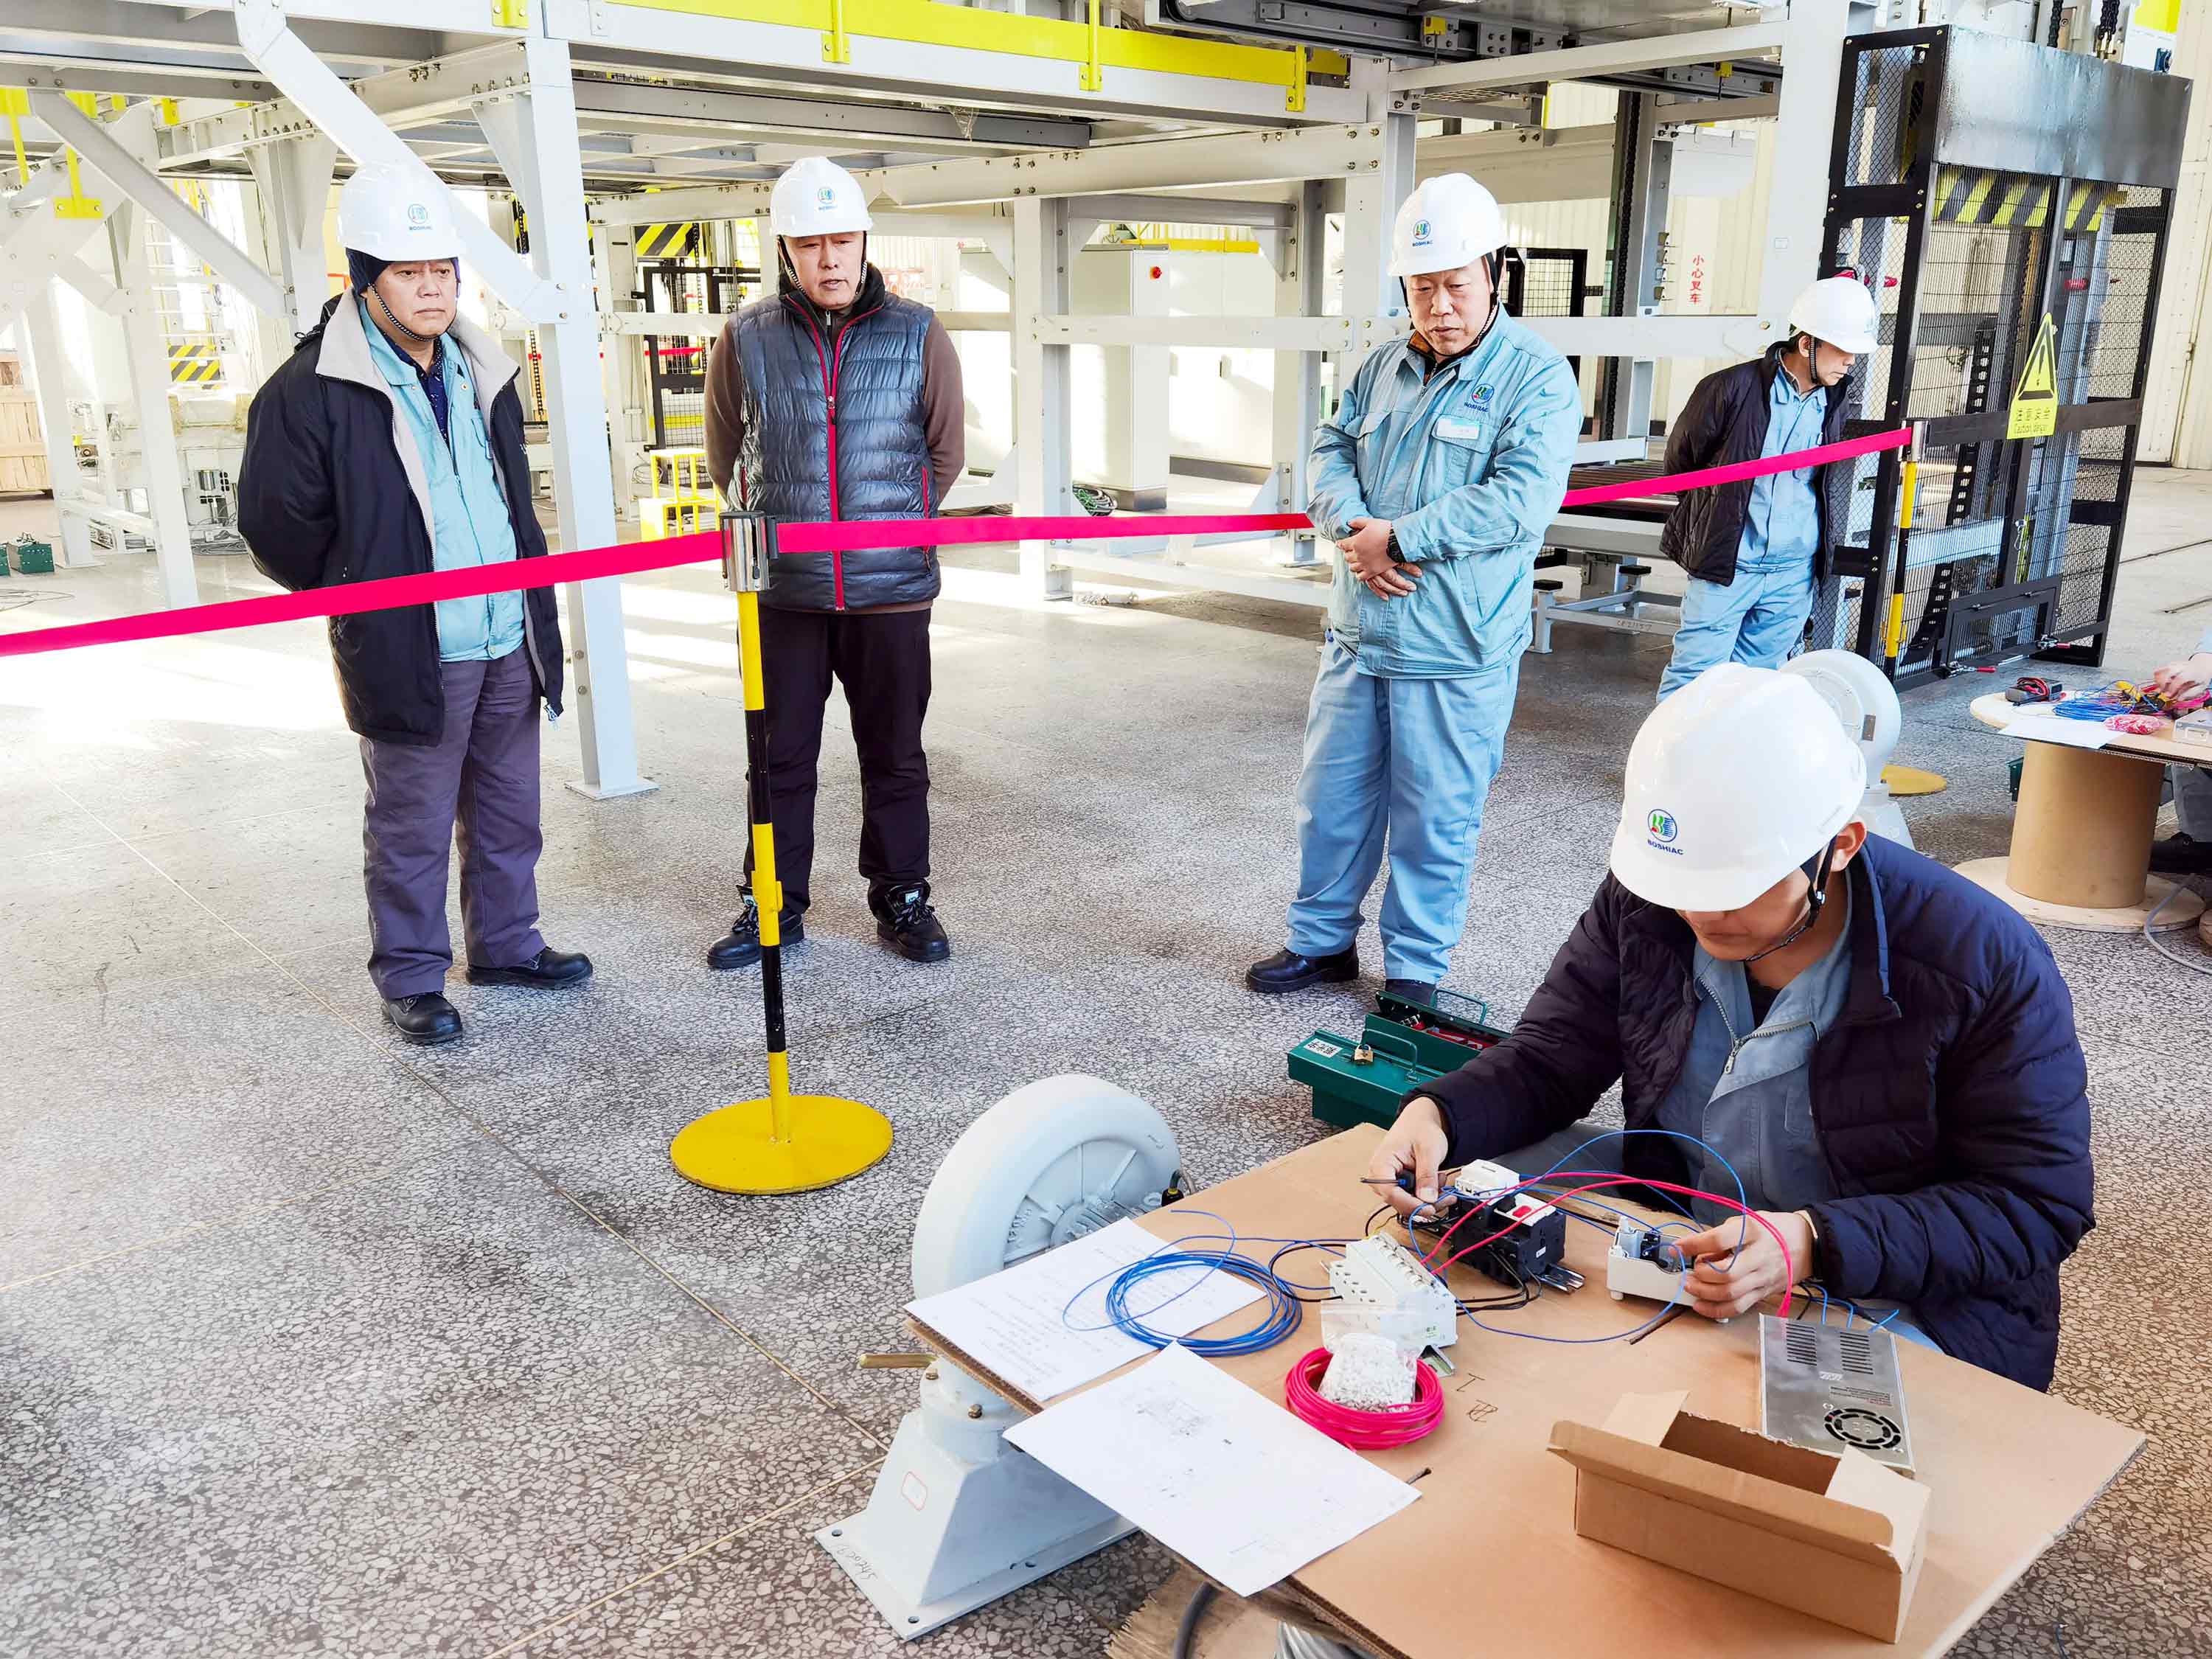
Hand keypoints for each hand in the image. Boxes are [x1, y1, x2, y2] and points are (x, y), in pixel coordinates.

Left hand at [1339, 518, 1419, 599]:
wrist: (1399, 541)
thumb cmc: (1385, 530)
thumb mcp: (1370, 522)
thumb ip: (1358, 522)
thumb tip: (1349, 523)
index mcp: (1355, 542)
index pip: (1342, 545)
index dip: (1340, 544)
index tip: (1339, 544)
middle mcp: (1357, 554)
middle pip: (1347, 557)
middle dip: (1348, 553)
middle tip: (1351, 551)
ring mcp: (1364, 564)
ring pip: (1352, 567)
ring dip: (1353, 564)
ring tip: (1356, 561)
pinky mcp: (1372, 571)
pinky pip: (1361, 577)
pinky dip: (1359, 574)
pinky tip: (1362, 571)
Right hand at [1366, 1095, 1448, 1217]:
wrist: (1421, 1121)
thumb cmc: (1419, 1128)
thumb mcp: (1428, 1149)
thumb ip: (1427, 1175)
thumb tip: (1427, 1199)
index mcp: (1381, 1164)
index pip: (1390, 1193)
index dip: (1410, 1204)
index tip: (1430, 1208)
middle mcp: (1381, 1177)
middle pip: (1400, 1202)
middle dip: (1425, 1202)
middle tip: (1447, 1195)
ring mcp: (1390, 1183)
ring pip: (1409, 1204)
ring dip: (1429, 1198)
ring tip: (1441, 1179)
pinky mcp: (1400, 1186)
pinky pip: (1413, 1199)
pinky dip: (1428, 1195)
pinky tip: (1436, 1182)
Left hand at [1669, 1209, 1814, 1320]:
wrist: (1808, 1243)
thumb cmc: (1774, 1229)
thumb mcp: (1749, 1220)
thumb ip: (1724, 1235)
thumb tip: (1697, 1250)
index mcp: (1753, 1232)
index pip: (1720, 1239)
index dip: (1695, 1244)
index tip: (1679, 1247)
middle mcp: (1759, 1257)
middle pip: (1726, 1273)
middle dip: (1701, 1275)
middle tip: (1689, 1271)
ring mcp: (1762, 1278)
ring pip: (1730, 1294)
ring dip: (1704, 1293)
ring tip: (1691, 1286)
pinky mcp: (1763, 1293)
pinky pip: (1738, 1307)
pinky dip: (1716, 1310)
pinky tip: (1701, 1306)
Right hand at [2147, 651, 2211, 703]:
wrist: (2202, 666)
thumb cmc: (2201, 677)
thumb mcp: (2201, 687)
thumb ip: (2190, 694)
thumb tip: (2179, 698)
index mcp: (2192, 673)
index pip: (2179, 679)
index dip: (2173, 688)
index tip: (2169, 695)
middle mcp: (2183, 667)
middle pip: (2167, 671)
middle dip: (2161, 683)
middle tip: (2162, 691)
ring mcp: (2175, 665)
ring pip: (2161, 670)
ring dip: (2158, 681)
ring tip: (2161, 688)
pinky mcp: (2170, 665)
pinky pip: (2160, 670)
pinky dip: (2158, 678)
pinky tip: (2162, 683)